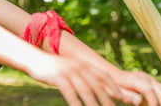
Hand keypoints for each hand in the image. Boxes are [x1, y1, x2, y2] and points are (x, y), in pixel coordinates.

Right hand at [30, 54, 144, 105]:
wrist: (34, 59)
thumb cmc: (54, 70)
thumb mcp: (71, 71)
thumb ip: (84, 78)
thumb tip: (97, 91)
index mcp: (85, 65)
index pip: (105, 77)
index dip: (116, 88)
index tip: (126, 99)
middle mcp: (79, 67)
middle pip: (99, 85)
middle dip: (109, 99)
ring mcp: (69, 71)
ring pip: (86, 90)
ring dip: (95, 104)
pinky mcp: (58, 77)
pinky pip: (70, 92)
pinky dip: (76, 103)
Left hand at [113, 69, 160, 105]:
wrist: (113, 74)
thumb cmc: (112, 85)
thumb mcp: (117, 92)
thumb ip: (128, 96)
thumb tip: (140, 102)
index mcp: (136, 80)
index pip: (150, 91)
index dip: (154, 104)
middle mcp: (145, 77)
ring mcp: (150, 78)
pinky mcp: (152, 81)